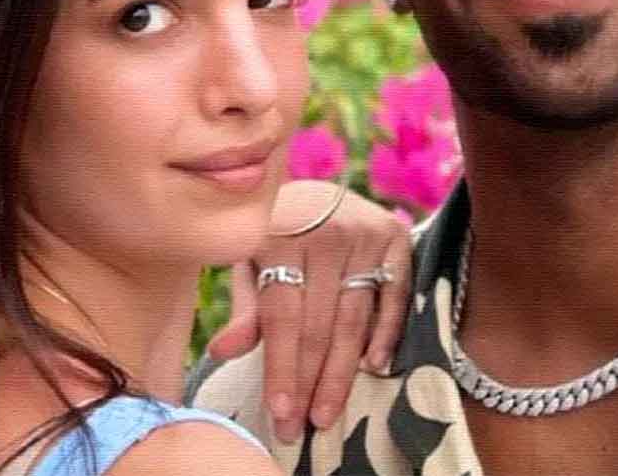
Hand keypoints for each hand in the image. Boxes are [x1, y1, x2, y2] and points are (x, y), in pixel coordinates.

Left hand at [206, 180, 411, 442]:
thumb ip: (245, 308)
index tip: (280, 412)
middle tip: (303, 427)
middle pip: (319, 323)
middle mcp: (324, 232)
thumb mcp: (251, 262)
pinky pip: (394, 295)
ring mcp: (364, 232)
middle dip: (310, 381)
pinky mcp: (396, 236)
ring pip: (354, 317)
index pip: (282, 315)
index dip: (281, 367)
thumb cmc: (276, 235)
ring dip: (343, 371)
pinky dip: (387, 332)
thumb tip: (222, 352)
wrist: (317, 189)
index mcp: (279, 235)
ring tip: (329, 411)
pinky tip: (374, 367)